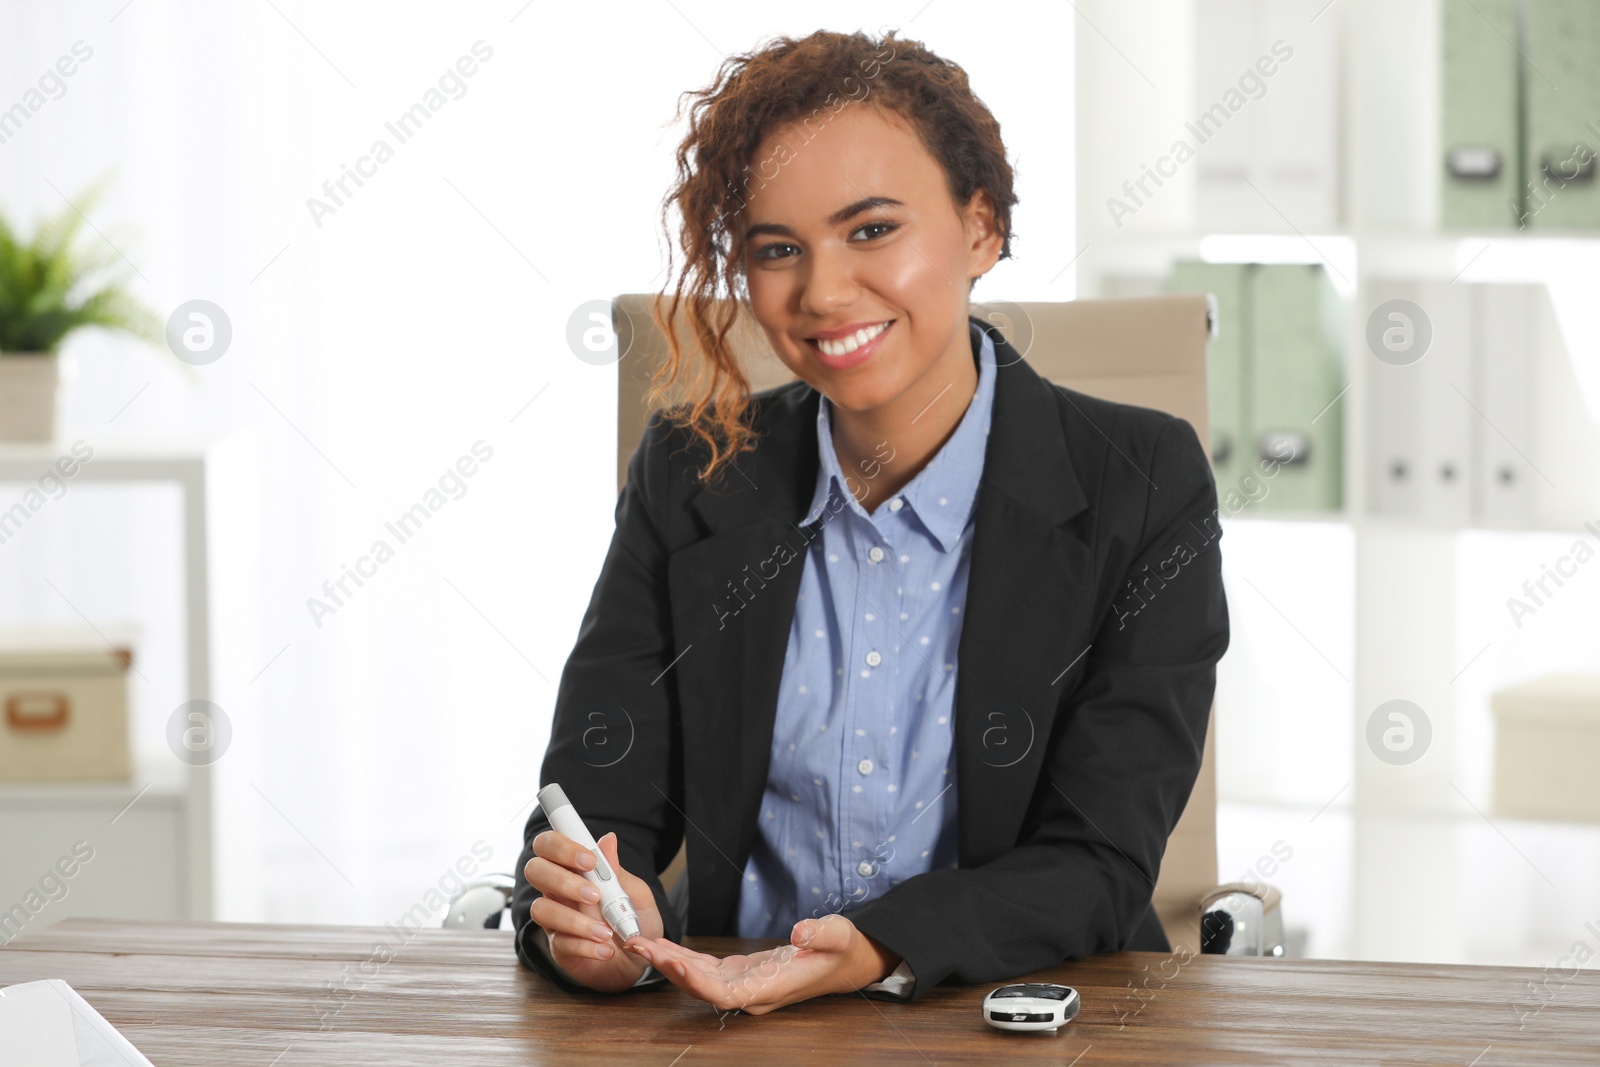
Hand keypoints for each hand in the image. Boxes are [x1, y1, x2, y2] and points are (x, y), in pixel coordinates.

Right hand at [525, 829, 663, 992]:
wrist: (640, 958)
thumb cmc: (633, 919)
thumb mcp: (635, 892)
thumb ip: (617, 870)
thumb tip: (608, 839)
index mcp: (574, 869)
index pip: (550, 845)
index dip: (562, 847)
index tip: (590, 860)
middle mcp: (558, 891)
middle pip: (535, 870)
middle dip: (562, 880)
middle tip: (594, 894)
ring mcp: (555, 920)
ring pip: (541, 910)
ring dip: (574, 920)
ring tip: (606, 932)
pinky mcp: (559, 949)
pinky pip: (559, 944)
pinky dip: (585, 946)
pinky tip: (605, 949)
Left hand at [625, 913, 899, 1014]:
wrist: (848, 961)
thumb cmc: (844, 949)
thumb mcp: (840, 934)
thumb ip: (821, 932)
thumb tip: (800, 931)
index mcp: (773, 987)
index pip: (726, 993)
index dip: (697, 981)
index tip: (674, 963)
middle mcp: (753, 992)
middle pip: (702, 987)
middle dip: (670, 967)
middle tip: (639, 944)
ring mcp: (746, 984)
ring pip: (699, 979)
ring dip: (670, 962)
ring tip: (640, 943)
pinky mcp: (742, 973)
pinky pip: (706, 969)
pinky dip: (683, 958)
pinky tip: (664, 946)